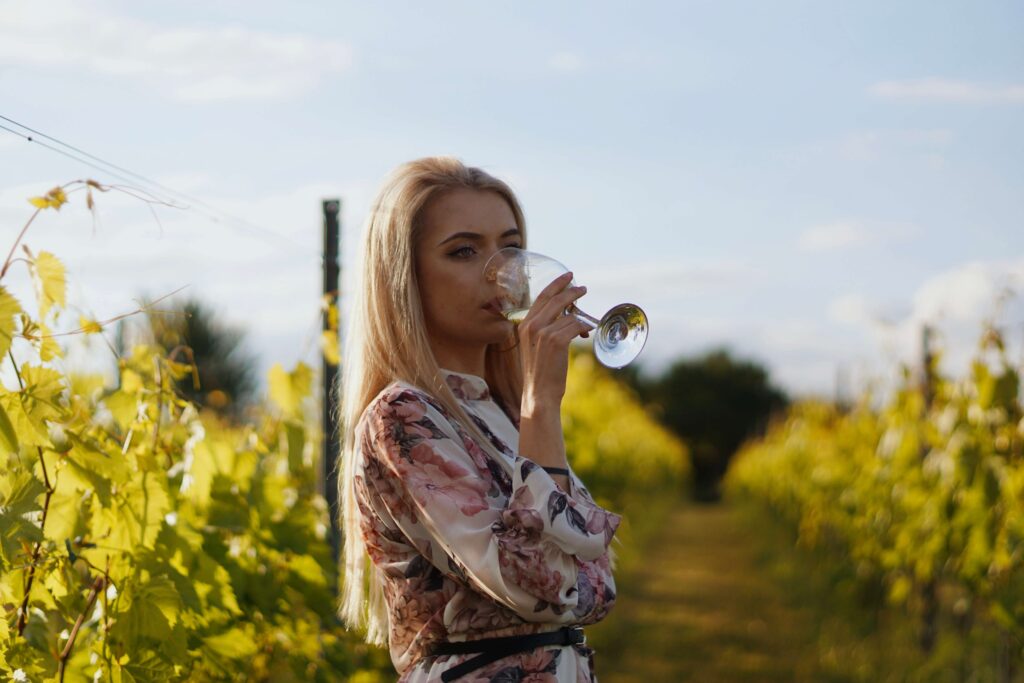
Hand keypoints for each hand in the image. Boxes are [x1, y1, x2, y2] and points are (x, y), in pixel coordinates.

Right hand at [516, 271, 591, 413]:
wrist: (539, 394)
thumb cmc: (541, 373)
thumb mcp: (536, 347)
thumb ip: (544, 330)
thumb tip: (566, 316)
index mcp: (524, 325)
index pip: (541, 297)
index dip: (556, 285)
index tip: (568, 277)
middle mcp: (531, 325)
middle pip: (556, 299)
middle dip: (572, 291)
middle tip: (583, 288)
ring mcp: (543, 332)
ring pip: (570, 314)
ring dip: (582, 319)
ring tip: (587, 327)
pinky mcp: (556, 340)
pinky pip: (576, 325)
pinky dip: (584, 328)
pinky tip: (587, 334)